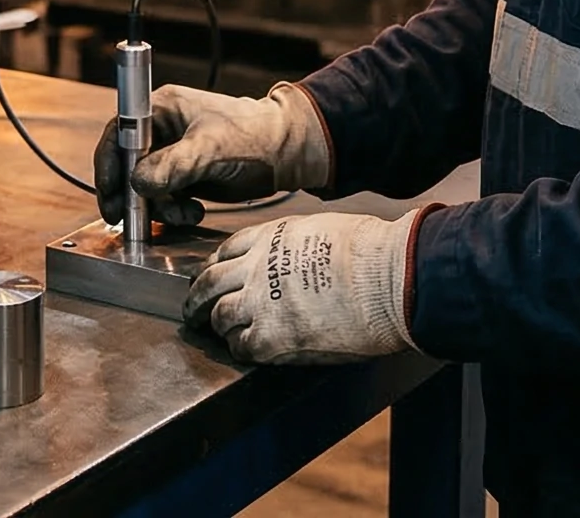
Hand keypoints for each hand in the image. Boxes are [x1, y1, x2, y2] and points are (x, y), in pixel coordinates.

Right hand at [95, 83, 333, 227]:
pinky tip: (193, 212)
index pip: (119, 134)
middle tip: (126, 221)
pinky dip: (173, 211)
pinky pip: (164, 197)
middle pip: (127, 164)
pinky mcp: (184, 175)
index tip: (110, 192)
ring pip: (145, 187)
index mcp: (161, 108)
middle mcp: (162, 130)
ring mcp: (172, 154)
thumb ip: (172, 166)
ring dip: (158, 207)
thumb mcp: (209, 150)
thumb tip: (137, 184)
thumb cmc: (253, 136)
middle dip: (130, 194)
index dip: (108, 163)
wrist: (287, 153)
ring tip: (184, 214)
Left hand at [184, 210, 422, 365]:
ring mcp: (259, 303)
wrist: (386, 279)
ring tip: (213, 332)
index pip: (226, 251)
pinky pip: (241, 345)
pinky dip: (238, 348)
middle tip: (193, 308)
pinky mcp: (272, 337)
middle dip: (197, 296)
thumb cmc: (370, 252)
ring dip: (214, 324)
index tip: (212, 274)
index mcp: (270, 238)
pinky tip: (244, 349)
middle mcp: (256, 267)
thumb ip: (299, 245)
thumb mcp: (322, 230)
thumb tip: (303, 255)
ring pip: (218, 315)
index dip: (215, 265)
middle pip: (210, 282)